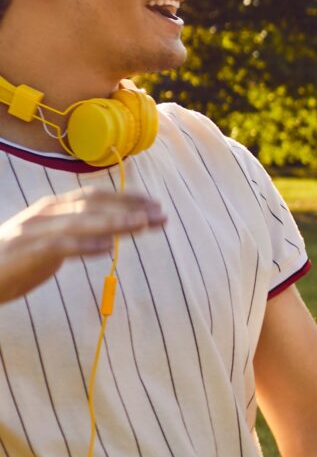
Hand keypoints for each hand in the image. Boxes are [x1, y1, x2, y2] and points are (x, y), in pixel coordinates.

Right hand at [0, 188, 162, 305]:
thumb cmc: (13, 258)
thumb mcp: (48, 240)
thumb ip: (75, 233)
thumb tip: (110, 235)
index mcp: (51, 209)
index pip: (94, 197)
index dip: (126, 198)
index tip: (155, 204)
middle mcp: (44, 215)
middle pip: (93, 206)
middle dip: (129, 209)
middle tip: (161, 215)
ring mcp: (34, 232)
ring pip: (80, 222)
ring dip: (114, 223)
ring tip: (143, 225)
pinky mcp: (25, 252)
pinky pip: (59, 246)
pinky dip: (84, 245)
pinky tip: (107, 248)